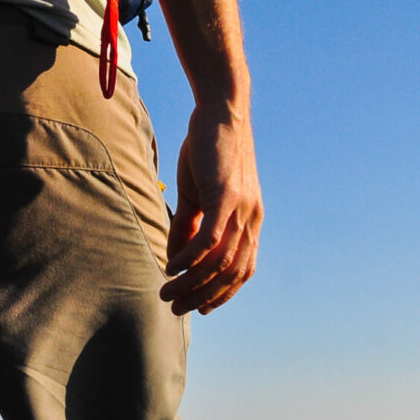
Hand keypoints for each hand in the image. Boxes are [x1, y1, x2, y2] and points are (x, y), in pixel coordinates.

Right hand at [161, 105, 262, 314]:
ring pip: (219, 261)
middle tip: (176, 308)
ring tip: (167, 293)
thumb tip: (175, 260)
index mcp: (250, 221)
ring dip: (192, 282)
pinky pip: (210, 237)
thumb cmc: (209, 151)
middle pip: (230, 273)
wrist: (222, 111)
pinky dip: (190, 257)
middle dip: (202, 297)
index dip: (222, 294)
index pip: (242, 271)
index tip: (199, 309)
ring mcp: (242, 208)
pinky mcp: (226, 195)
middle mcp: (251, 219)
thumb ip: (187, 226)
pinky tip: (173, 267)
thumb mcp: (197, 194)